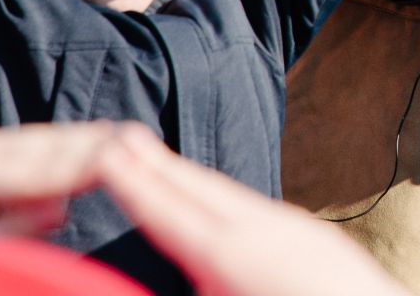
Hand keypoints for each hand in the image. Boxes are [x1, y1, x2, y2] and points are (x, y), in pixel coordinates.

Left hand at [0, 122, 121, 233]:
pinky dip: (67, 141)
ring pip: (44, 138)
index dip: (85, 163)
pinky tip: (95, 141)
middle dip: (94, 143)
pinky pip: (34, 141)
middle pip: (48, 145)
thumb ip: (12, 230)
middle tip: (142, 139)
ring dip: (86, 138)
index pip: (41, 169)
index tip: (125, 158)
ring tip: (130, 137)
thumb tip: (62, 208)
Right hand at [96, 123, 406, 295]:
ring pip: (230, 196)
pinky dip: (224, 199)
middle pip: (197, 189)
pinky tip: (219, 205)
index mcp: (229, 256)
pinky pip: (257, 209)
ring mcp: (295, 228)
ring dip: (191, 179)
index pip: (167, 210)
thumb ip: (185, 282)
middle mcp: (262, 229)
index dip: (132, 181)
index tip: (103, 150)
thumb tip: (151, 273)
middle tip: (117, 137)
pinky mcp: (316, 237)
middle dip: (156, 165)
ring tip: (157, 165)